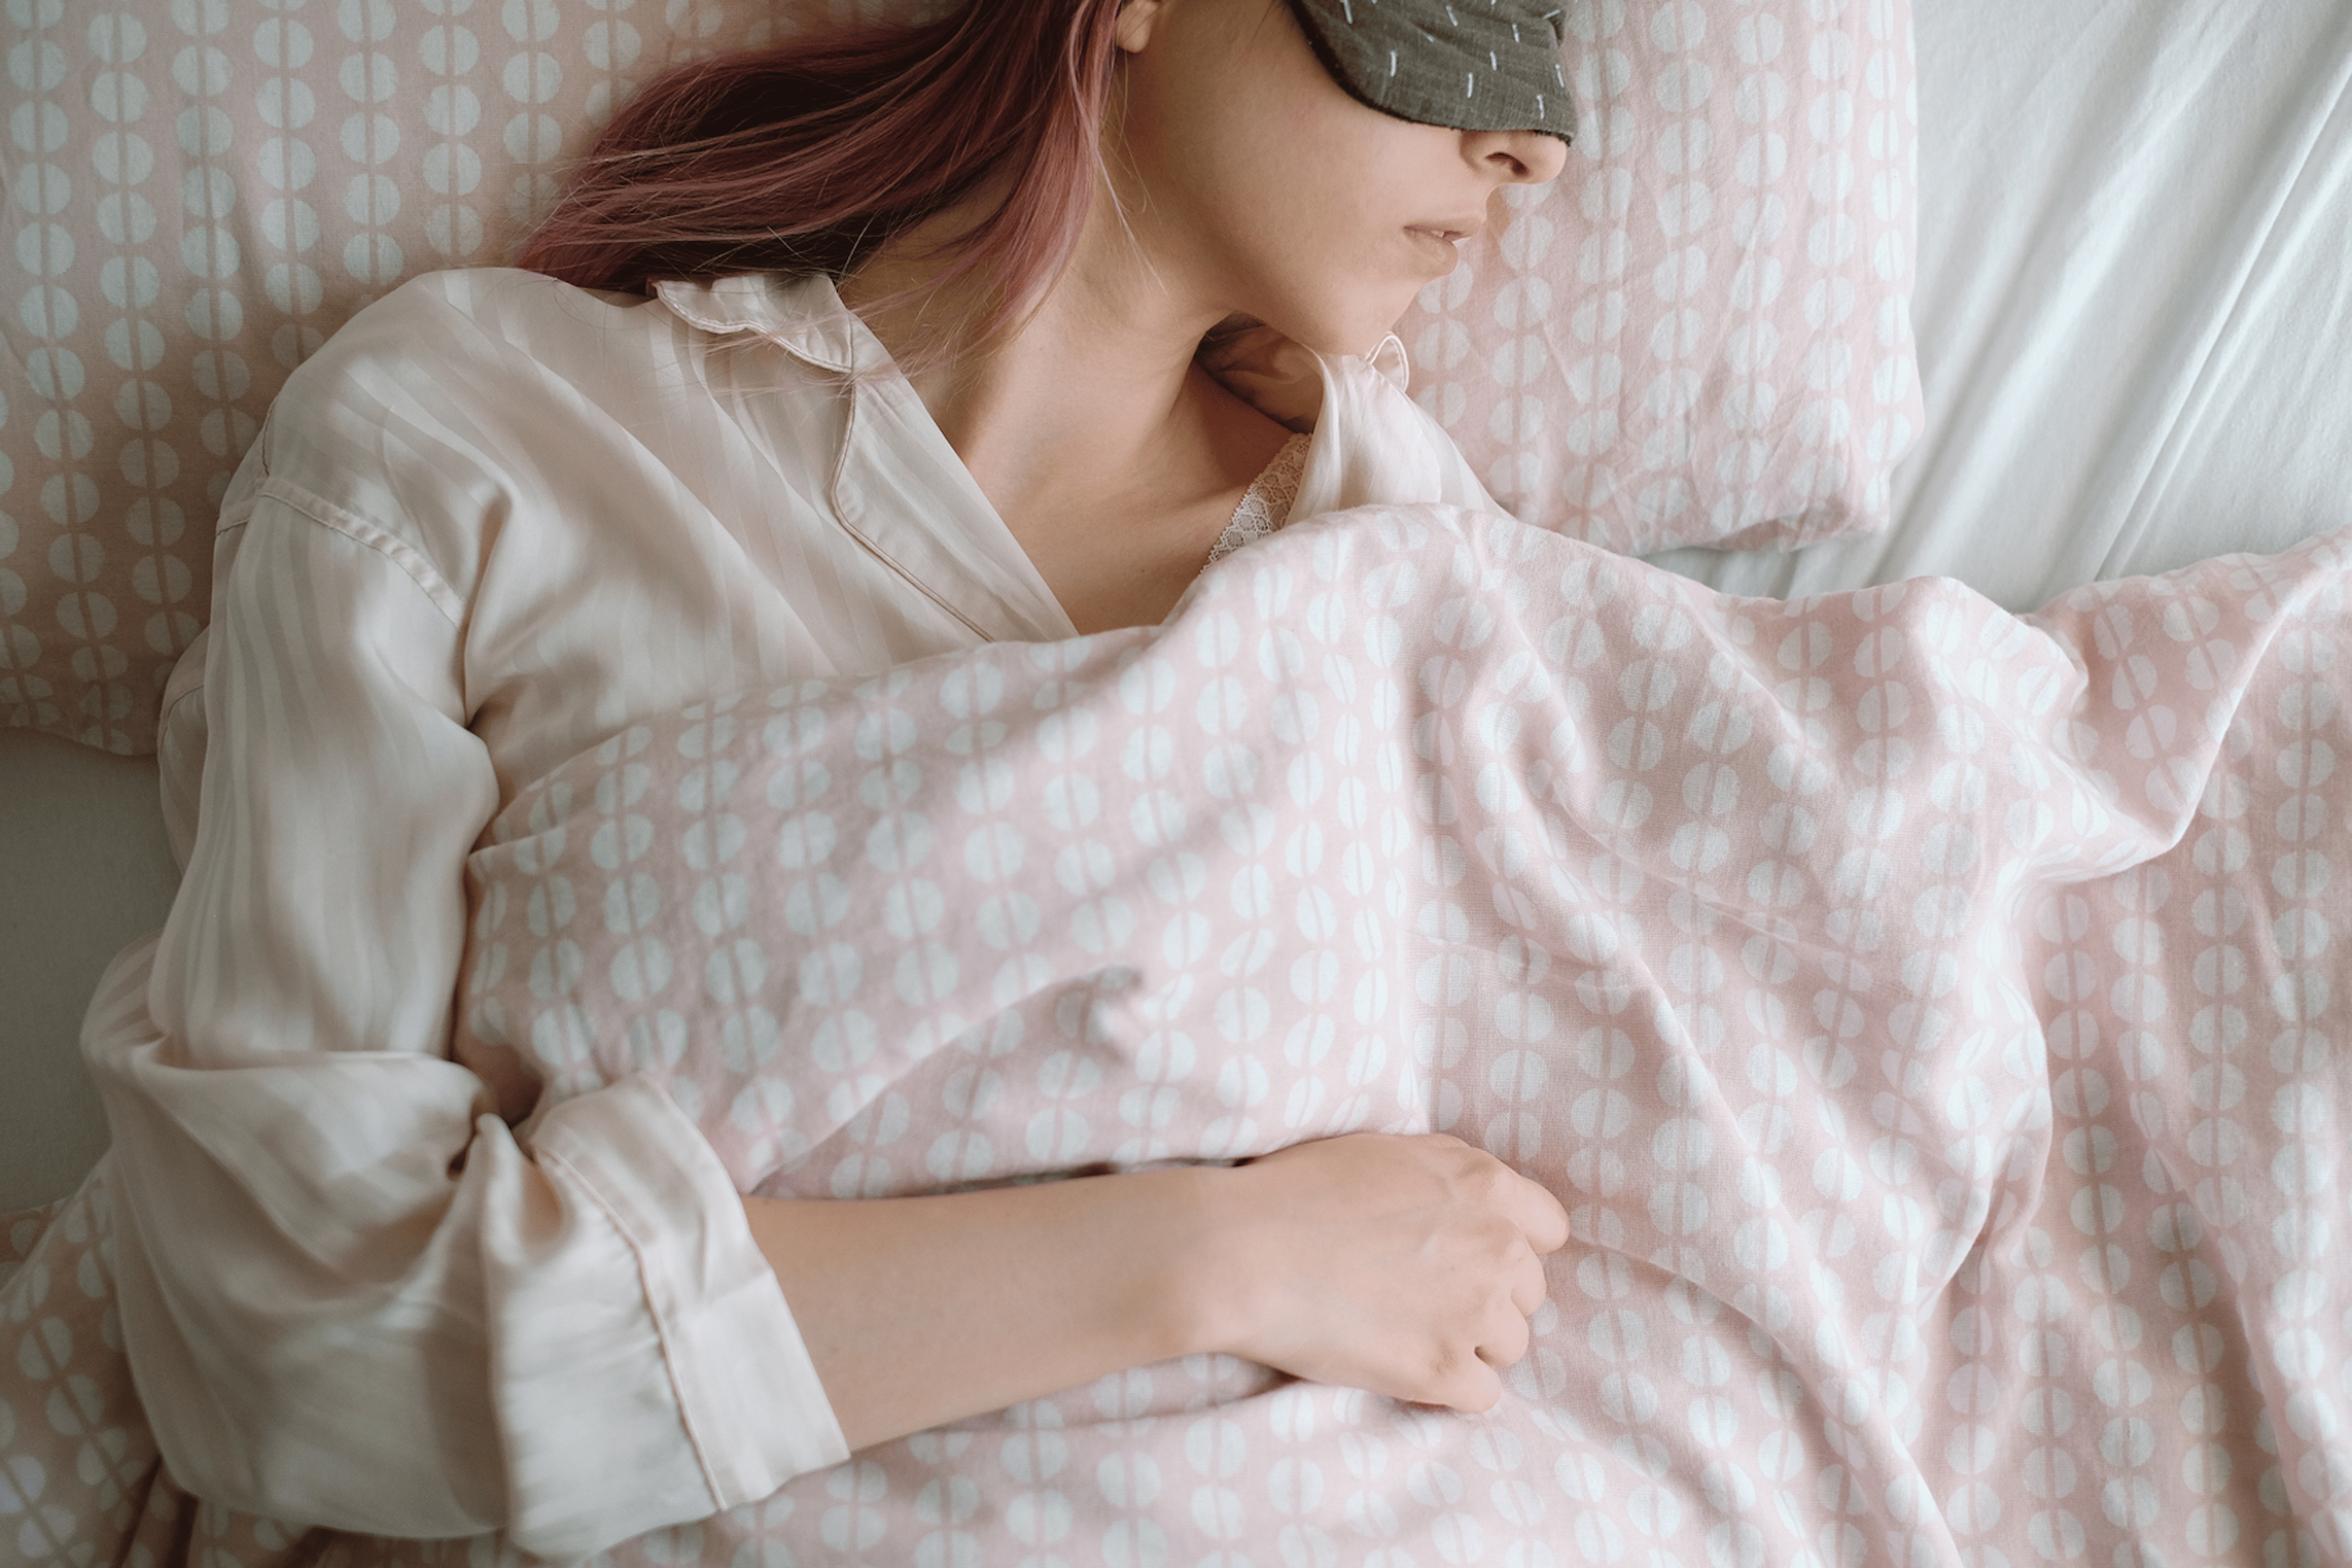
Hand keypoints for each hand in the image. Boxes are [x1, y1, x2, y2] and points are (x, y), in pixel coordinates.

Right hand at [1199, 1133, 1569, 1411]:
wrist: (1244, 1251)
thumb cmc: (1298, 1191)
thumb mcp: (1388, 1151)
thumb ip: (1450, 1175)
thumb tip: (1476, 1205)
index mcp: (1484, 1185)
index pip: (1547, 1229)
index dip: (1510, 1244)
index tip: (1469, 1256)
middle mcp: (1496, 1247)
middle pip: (1527, 1293)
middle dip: (1485, 1297)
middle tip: (1422, 1298)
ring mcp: (1473, 1312)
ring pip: (1509, 1346)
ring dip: (1468, 1344)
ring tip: (1406, 1332)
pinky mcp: (1442, 1370)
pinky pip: (1482, 1394)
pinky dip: (1449, 1388)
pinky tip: (1404, 1367)